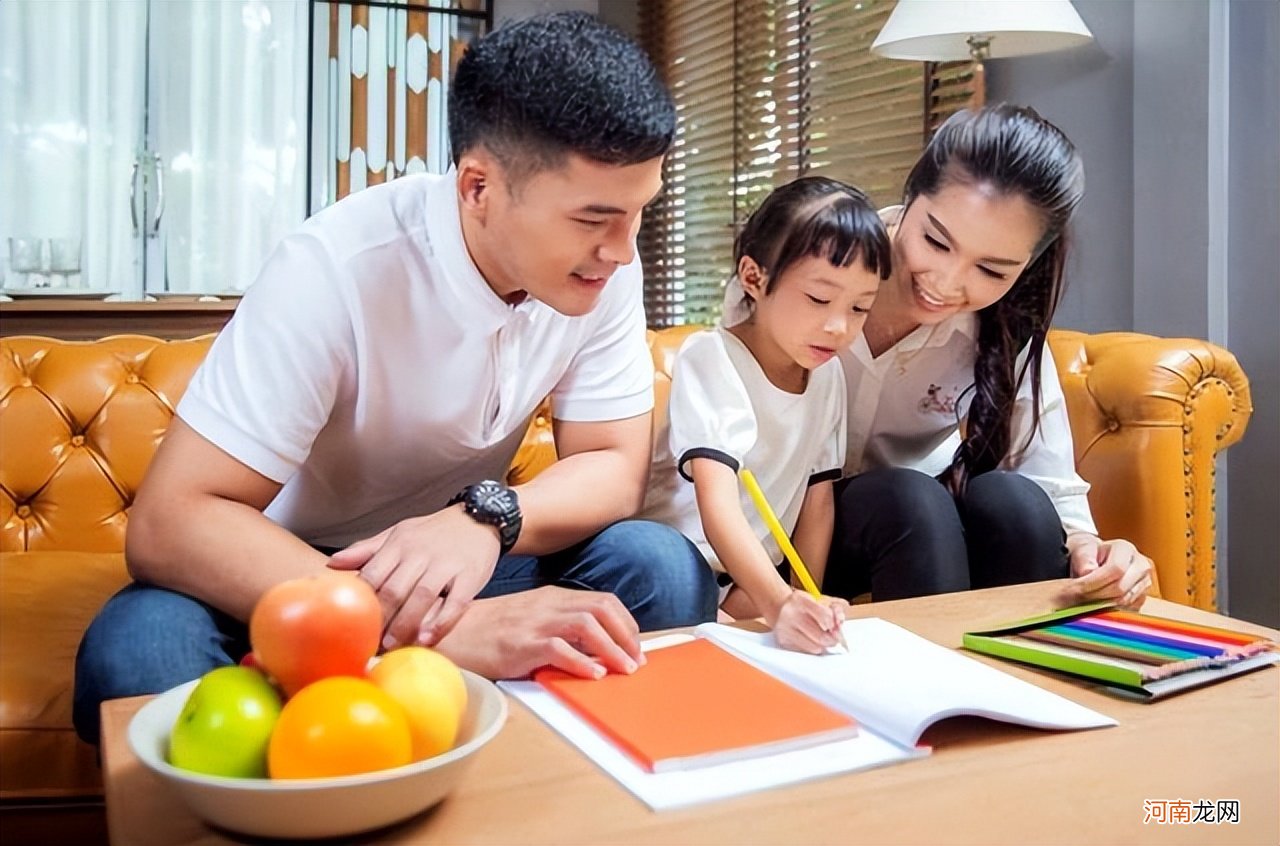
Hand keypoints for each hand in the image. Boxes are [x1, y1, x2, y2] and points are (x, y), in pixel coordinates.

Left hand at [327, 505, 500, 648]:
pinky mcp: (470, 575)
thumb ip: (367, 550)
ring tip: (393, 646)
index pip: (373, 576)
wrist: (480, 517)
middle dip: (380, 619)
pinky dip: (442, 622)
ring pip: (422, 597)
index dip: (362, 604)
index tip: (353, 627)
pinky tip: (428, 638)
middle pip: (394, 590)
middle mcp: (420, 553)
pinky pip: (456, 603)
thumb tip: (332, 565)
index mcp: (399, 545)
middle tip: (371, 644)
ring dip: (406, 624)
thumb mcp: (399, 533)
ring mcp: (446, 564)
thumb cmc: (434, 532)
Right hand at [430, 586, 644, 679]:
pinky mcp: (520, 643)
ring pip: (587, 625)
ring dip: (612, 649)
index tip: (635, 646)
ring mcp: (534, 622)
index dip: (626, 624)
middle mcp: (548, 604)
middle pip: (602, 609)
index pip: (604, 601)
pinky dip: (581, 662)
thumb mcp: (530, 619)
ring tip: (623, 670)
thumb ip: (560, 628)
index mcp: (553, 597)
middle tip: (636, 661)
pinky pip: (559, 649)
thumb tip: (596, 650)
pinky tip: (593, 675)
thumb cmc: (490, 631)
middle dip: (626, 635)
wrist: (450, 633)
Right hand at [773, 591, 847, 653]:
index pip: (825, 615)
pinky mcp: (783, 641)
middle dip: (832, 639)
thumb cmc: (804, 606)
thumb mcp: (820, 600)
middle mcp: (790, 614)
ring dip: (823, 646)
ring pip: (814, 647)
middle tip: (834, 638)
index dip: (833, 624)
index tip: (835, 626)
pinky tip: (810, 640)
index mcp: (800, 600)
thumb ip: (835, 609)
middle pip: (821, 636)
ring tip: (821, 638)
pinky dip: (812, 648)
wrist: (780, 608)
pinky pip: (806, 652)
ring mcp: (784, 629)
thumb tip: (840, 621)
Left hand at [1063, 533, 1153, 609]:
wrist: (1097, 562)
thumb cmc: (1089, 556)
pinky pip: (1128, 610)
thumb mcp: (1081, 551)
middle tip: (1079, 598)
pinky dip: (1111, 610)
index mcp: (1126, 549)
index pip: (1116, 568)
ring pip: (1125, 601)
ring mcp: (1145, 582)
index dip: (1096, 581)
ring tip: (1086, 600)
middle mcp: (1141, 565)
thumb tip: (1087, 571)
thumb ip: (1083, 560)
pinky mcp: (1143, 598)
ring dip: (1103, 604)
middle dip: (1098, 595)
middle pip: (1122, 587)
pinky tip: (1098, 604)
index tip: (1079, 587)